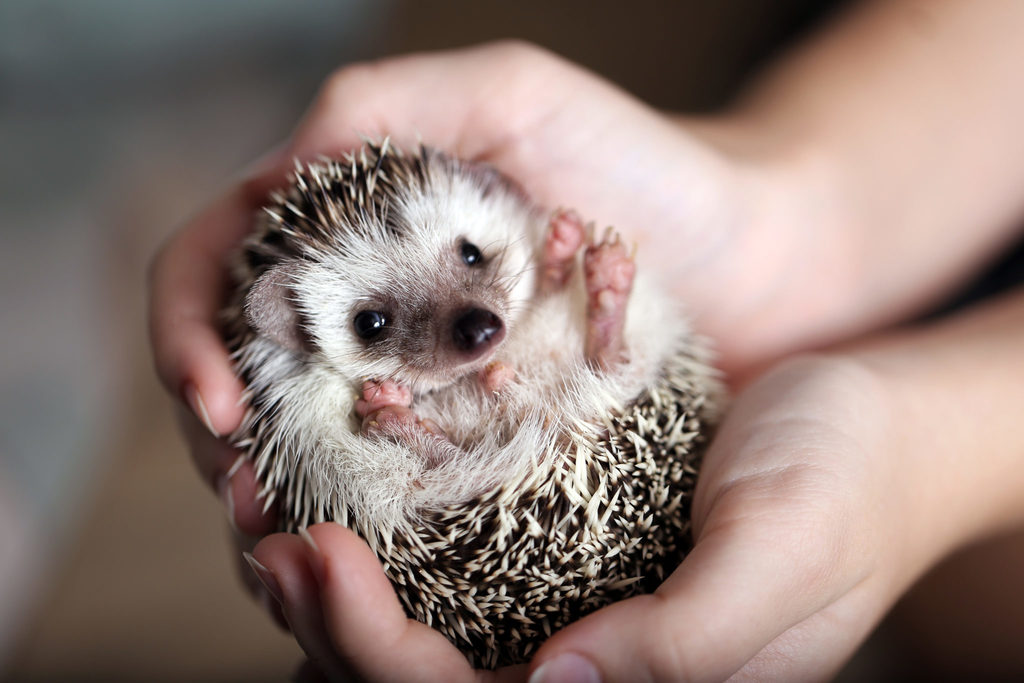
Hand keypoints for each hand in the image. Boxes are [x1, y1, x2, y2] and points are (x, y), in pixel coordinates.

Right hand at [148, 41, 820, 609]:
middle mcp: (370, 304)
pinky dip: (363, 517)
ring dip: (276, 495)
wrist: (756, 253)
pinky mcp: (472, 438)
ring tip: (285, 544)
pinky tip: (360, 553)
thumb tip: (274, 167)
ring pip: (307, 440)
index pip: (216, 269)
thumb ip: (385, 106)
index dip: (189, 332)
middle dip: (221, 438)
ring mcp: (418, 376)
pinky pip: (396, 482)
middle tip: (246, 500)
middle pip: (245, 372)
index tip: (218, 400)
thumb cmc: (641, 165)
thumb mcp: (512, 96)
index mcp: (350, 223)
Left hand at [247, 353, 949, 680]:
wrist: (875, 420)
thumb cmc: (845, 481)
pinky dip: (385, 536)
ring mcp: (568, 609)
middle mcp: (587, 667)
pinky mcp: (562, 550)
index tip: (315, 551)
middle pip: (417, 678)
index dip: (373, 646)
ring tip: (268, 507)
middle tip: (258, 527)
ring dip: (335, 581)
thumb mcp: (784, 551)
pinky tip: (344, 483)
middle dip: (326, 616)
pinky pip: (451, 566)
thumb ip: (687, 643)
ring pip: (419, 627)